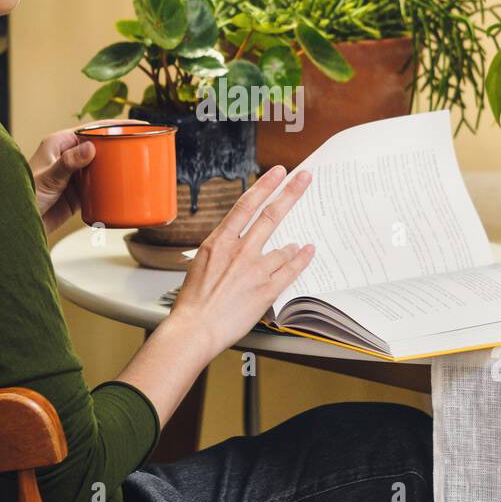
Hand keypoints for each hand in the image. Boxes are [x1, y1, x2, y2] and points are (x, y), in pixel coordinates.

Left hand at [28, 119, 144, 235]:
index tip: (135, 126)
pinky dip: (111, 187)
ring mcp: (73, 176)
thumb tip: (90, 147)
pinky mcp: (76, 195)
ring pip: (101, 167)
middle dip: (120, 146)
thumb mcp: (48, 177)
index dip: (114, 126)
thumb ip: (68, 163)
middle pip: (100, 146)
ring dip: (117, 167)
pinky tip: (125, 188)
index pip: (91, 129)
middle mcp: (67, 157)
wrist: (15, 224)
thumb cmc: (22, 195)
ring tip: (140, 167)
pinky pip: (99, 187)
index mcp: (59, 144)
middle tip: (144, 146)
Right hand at [166, 165, 315, 358]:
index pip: (246, 205)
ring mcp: (255, 270)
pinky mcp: (266, 290)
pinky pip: (291, 270)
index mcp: (219, 241)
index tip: (278, 173)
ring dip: (293, 245)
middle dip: (291, 193)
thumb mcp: (201, 263)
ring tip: (301, 243)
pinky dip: (301, 258)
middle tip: (304, 178)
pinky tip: (307, 251)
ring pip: (284, 248)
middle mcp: (239, 251)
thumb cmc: (194, 301)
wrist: (195, 328)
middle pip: (271, 216)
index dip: (265, 186)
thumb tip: (237, 239)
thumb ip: (222, 248)